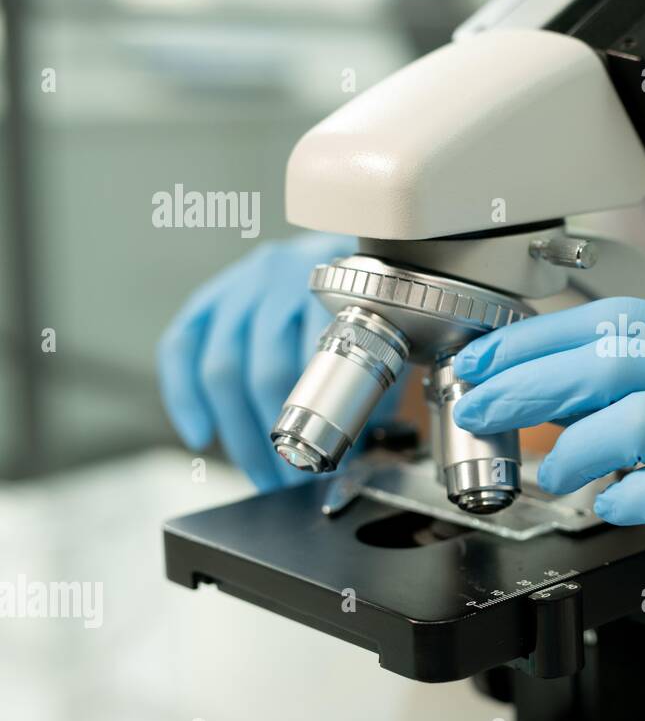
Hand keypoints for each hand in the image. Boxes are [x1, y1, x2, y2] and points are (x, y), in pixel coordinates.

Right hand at [158, 233, 363, 489]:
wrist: (352, 240)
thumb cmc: (369, 299)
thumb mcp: (387, 332)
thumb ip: (373, 381)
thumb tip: (353, 449)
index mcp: (331, 287)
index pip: (315, 363)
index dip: (317, 422)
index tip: (325, 462)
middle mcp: (280, 277)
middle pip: (263, 372)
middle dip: (274, 439)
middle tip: (289, 480)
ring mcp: (240, 284)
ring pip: (221, 367)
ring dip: (237, 433)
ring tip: (259, 472)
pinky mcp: (210, 296)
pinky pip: (179, 346)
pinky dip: (183, 395)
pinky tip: (201, 434)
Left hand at [453, 297, 644, 712]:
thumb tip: (571, 400)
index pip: (623, 321)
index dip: (542, 340)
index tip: (489, 362)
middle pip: (619, 357)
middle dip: (532, 383)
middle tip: (481, 406)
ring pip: (642, 414)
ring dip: (576, 446)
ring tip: (546, 473)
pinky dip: (634, 494)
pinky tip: (612, 505)